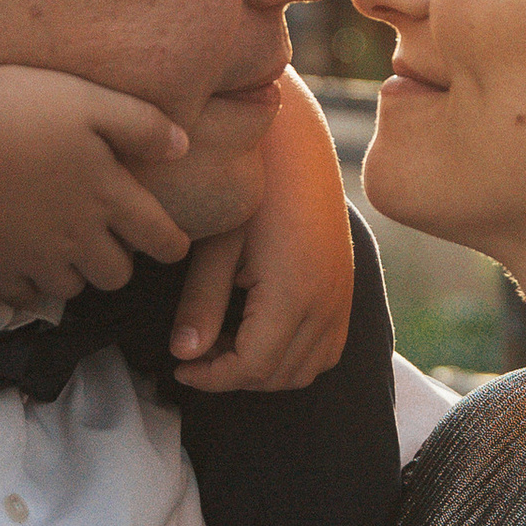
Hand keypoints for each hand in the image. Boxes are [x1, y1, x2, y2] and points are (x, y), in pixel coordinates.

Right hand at [0, 64, 189, 304]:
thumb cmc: (13, 107)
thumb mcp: (87, 99)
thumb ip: (141, 125)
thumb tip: (182, 148)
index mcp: (108, 198)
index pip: (162, 242)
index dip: (172, 244)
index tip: (170, 242)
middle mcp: (77, 238)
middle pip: (118, 275)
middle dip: (119, 258)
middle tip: (104, 233)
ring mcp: (34, 259)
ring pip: (73, 289)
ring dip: (75, 272)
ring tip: (61, 241)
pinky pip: (24, 297)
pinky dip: (30, 284)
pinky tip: (23, 254)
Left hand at [173, 76, 356, 392]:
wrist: (298, 147)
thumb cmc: (253, 187)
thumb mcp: (217, 244)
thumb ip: (200, 303)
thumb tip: (183, 354)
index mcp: (293, 293)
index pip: (252, 366)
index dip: (212, 377)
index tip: (180, 367)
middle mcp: (326, 303)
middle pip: (278, 375)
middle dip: (233, 376)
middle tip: (196, 355)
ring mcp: (341, 299)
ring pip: (306, 369)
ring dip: (264, 371)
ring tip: (225, 343)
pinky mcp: (344, 292)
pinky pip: (326, 350)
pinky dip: (293, 358)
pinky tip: (257, 333)